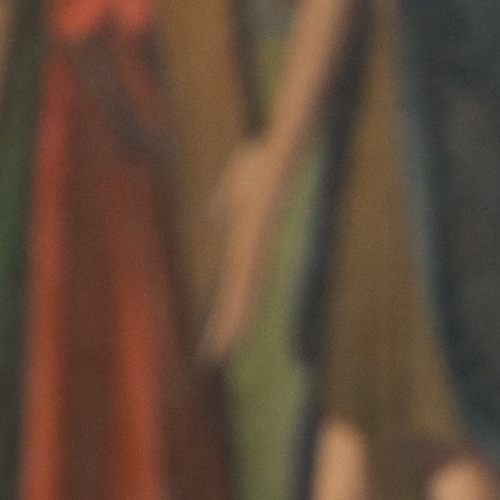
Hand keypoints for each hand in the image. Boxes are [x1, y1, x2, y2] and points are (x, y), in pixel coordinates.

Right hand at [201, 133, 283, 363]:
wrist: (284, 140)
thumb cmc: (263, 156)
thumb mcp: (237, 181)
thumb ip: (227, 201)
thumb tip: (216, 222)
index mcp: (249, 239)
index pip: (237, 283)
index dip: (228, 309)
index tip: (217, 337)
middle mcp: (257, 243)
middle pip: (243, 292)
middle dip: (229, 324)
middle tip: (215, 358)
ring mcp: (259, 235)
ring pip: (246, 284)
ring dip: (234, 315)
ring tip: (224, 346)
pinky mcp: (260, 221)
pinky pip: (248, 257)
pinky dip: (242, 283)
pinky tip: (238, 299)